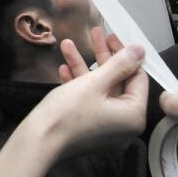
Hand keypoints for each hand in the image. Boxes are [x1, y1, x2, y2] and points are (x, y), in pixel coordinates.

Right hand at [21, 28, 147, 161]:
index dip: (124, 54)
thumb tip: (140, 50)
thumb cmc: (68, 114)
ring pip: (100, 90)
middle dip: (102, 56)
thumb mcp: (94, 83)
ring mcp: (105, 129)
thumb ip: (119, 64)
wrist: (37, 143)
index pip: (138, 78)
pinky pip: (90, 102)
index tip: (111, 35)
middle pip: (118, 82)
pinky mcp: (89, 130)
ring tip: (67, 44)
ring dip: (84, 66)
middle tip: (94, 33)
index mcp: (133, 116)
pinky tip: (63, 68)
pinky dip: (79, 85)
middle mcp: (124, 125)